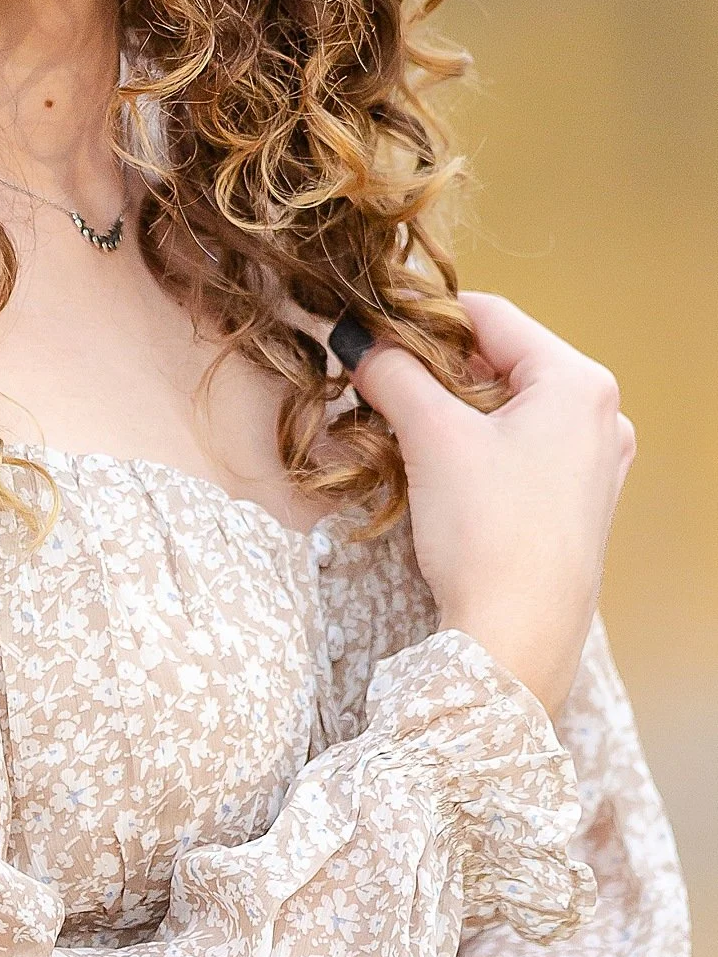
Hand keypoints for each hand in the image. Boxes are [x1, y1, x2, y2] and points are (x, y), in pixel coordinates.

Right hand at [344, 293, 635, 718]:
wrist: (516, 641)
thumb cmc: (488, 532)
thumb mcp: (431, 436)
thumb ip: (392, 372)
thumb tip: (356, 337)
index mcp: (578, 383)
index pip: (490, 315)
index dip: (424, 318)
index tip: (371, 331)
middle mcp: (599, 416)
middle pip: (499, 360)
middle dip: (434, 368)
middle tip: (377, 380)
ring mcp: (592, 463)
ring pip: (505, 407)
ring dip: (448, 409)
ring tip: (397, 424)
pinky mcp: (575, 504)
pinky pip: (518, 449)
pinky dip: (473, 446)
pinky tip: (433, 467)